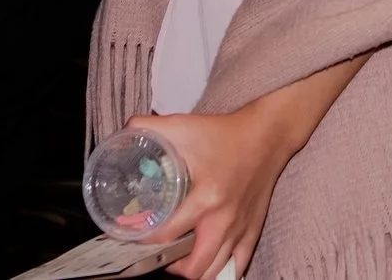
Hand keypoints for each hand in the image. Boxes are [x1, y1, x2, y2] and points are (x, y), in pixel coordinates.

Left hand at [136, 106, 294, 278]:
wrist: (267, 135)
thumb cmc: (225, 133)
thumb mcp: (184, 126)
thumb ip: (150, 128)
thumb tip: (124, 133)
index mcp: (205, 198)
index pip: (167, 235)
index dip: (144, 241)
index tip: (133, 235)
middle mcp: (224, 220)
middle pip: (193, 267)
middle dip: (170, 266)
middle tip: (159, 252)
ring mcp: (240, 229)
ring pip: (214, 272)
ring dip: (194, 269)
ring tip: (181, 258)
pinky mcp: (253, 231)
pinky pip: (238, 267)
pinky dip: (221, 270)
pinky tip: (209, 261)